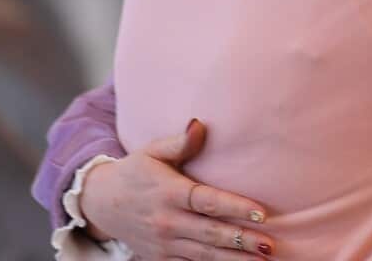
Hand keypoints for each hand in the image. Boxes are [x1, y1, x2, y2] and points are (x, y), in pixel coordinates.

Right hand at [79, 119, 275, 258]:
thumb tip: (200, 124)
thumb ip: (179, 142)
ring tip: (263, 260)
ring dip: (235, 259)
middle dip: (243, 239)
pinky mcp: (160, 258)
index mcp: (169, 193)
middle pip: (211, 233)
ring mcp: (163, 244)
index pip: (207, 201)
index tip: (262, 212)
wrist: (100, 204)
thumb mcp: (152, 151)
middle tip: (271, 244)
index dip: (235, 207)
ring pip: (205, 255)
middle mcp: (167, 221)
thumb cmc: (134, 172)